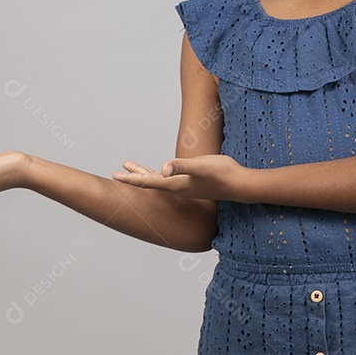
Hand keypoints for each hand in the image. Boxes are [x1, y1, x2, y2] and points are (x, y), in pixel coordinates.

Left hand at [113, 155, 250, 202]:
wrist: (240, 185)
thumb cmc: (222, 174)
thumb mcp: (200, 166)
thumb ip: (181, 166)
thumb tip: (162, 169)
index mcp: (175, 184)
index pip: (148, 182)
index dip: (131, 179)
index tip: (115, 177)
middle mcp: (177, 187)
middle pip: (149, 182)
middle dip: (133, 177)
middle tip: (116, 175)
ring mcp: (185, 186)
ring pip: (159, 181)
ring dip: (145, 175)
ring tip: (133, 168)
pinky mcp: (193, 183)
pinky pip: (170, 180)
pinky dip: (160, 176)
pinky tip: (163, 172)